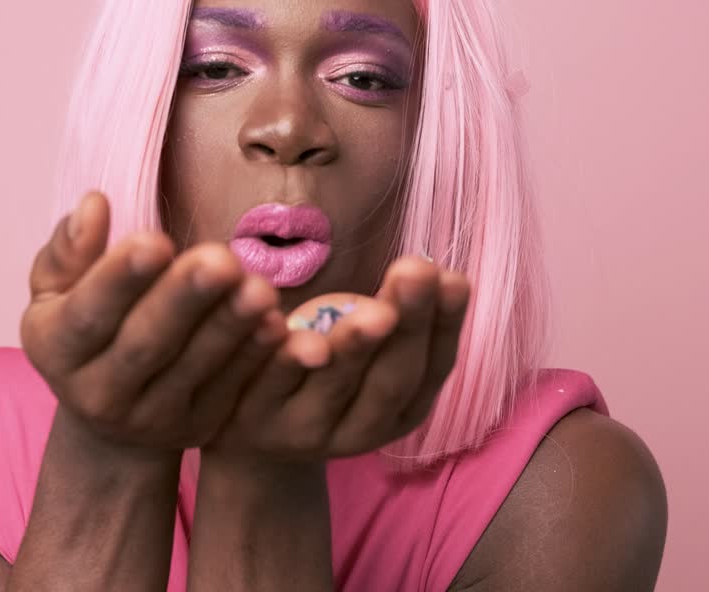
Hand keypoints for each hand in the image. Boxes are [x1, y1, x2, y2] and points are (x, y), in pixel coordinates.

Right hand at [19, 190, 288, 449]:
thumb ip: (71, 250)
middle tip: (220, 260)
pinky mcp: (196, 425)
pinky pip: (229, 388)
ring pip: (193, 367)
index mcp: (56, 350)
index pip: (87, 314)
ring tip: (257, 286)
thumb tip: (94, 203)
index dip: (119, 279)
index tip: (154, 241)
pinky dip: (254, 355)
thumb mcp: (57, 291)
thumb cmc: (87, 327)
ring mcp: (151, 416)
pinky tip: (275, 321)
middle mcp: (98, 393)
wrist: (111, 416)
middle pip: (145, 344)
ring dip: (229, 325)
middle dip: (184, 300)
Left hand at [206, 256, 470, 458]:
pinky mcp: (258, 417)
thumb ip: (398, 317)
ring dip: (355, 347)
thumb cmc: (324, 374)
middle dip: (408, 326)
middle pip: (391, 381)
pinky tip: (286, 321)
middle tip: (418, 271)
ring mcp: (308, 429)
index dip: (445, 325)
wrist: (255, 436)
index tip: (454, 278)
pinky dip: (286, 353)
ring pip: (334, 384)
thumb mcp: (369, 351)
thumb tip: (438, 272)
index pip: (433, 369)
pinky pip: (274, 380)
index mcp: (401, 411)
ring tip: (375, 312)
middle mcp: (362, 431)